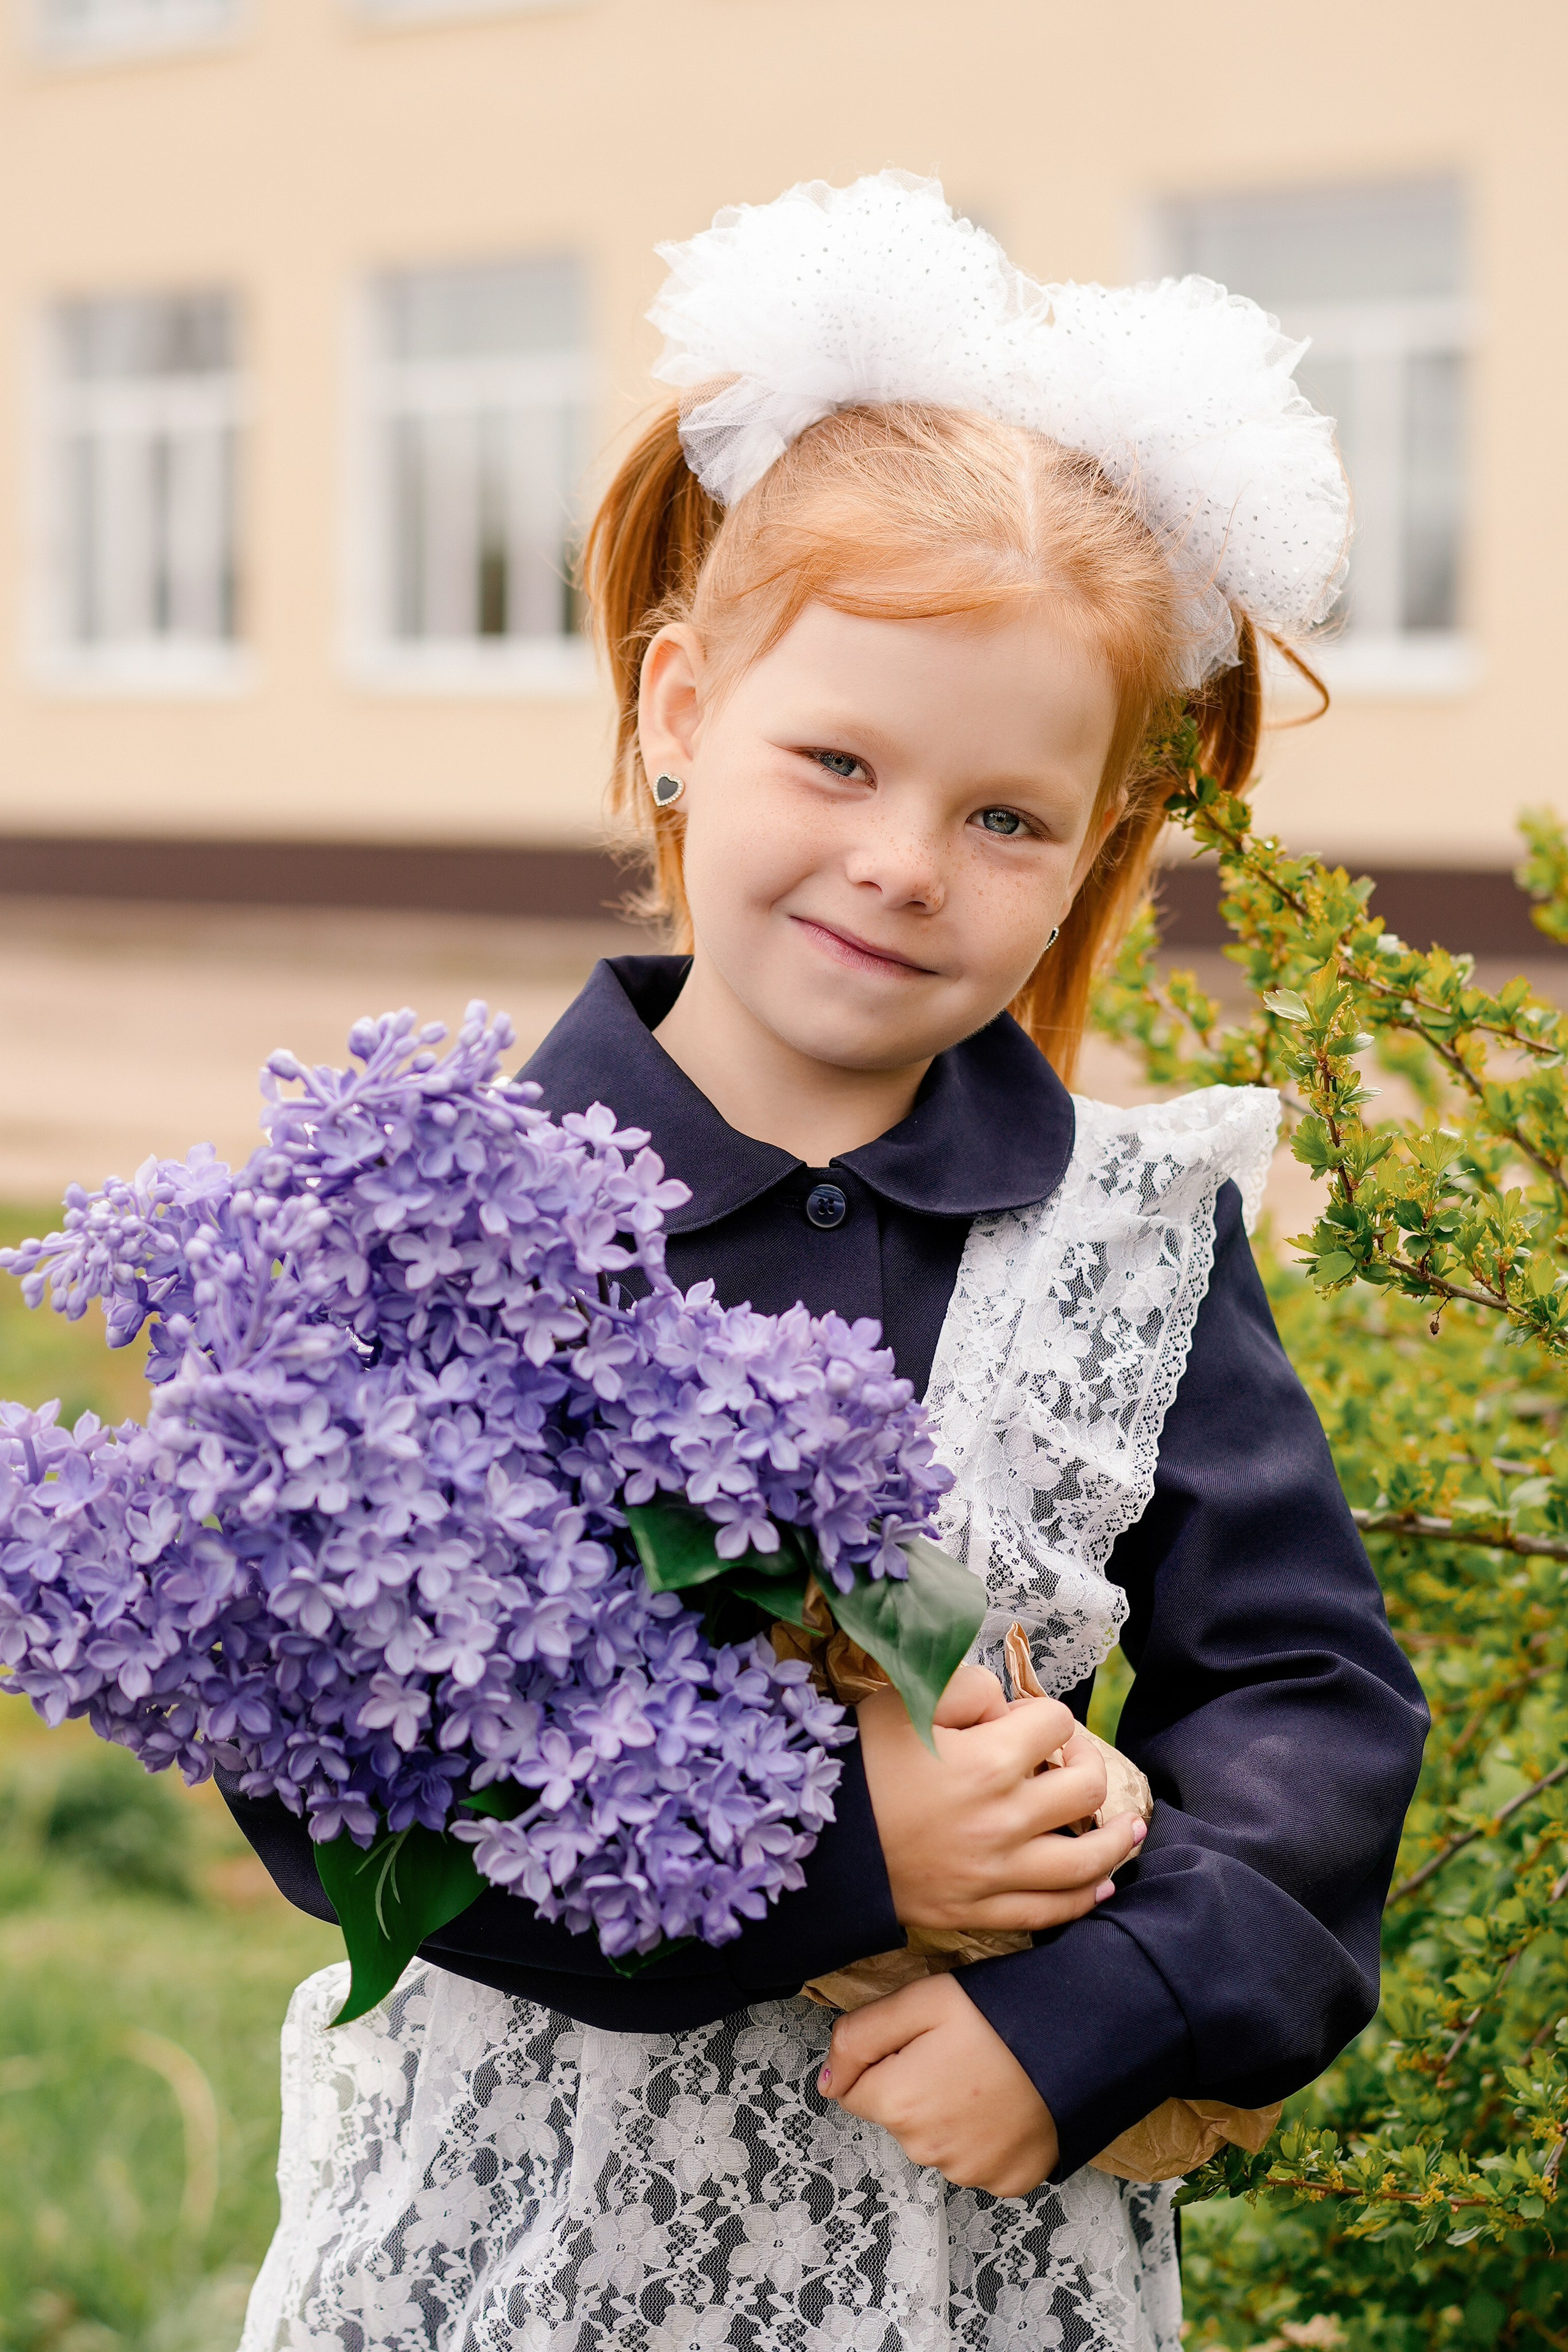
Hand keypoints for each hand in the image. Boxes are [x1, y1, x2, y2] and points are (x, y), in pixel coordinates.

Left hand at [821, 1971, 1057, 2195]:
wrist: (1084, 2039)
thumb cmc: (1000, 2012)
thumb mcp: (920, 1999)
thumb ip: (858, 2036)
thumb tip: (826, 2081)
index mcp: (896, 2104)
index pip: (853, 2090)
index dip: (882, 2058)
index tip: (919, 2040)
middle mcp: (926, 2151)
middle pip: (896, 2115)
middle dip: (913, 2085)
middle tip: (959, 2051)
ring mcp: (970, 2173)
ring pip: (935, 2139)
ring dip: (948, 2112)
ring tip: (987, 2074)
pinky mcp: (1008, 2182)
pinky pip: (977, 2160)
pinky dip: (985, 2136)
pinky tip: (1007, 2103)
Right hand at [858, 1674, 1145, 1932]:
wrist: (811, 1843)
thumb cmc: (855, 1765)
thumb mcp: (901, 1701)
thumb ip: (963, 1688)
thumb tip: (1003, 1707)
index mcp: (987, 1760)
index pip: (1054, 1722)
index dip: (1043, 1713)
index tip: (1022, 1720)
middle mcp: (1004, 1819)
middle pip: (1087, 1786)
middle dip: (1086, 1763)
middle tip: (1066, 1759)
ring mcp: (995, 1872)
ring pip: (1087, 1860)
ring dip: (1116, 1839)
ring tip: (1129, 1827)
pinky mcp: (979, 1911)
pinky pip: (1051, 1911)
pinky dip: (1084, 1898)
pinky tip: (1101, 1884)